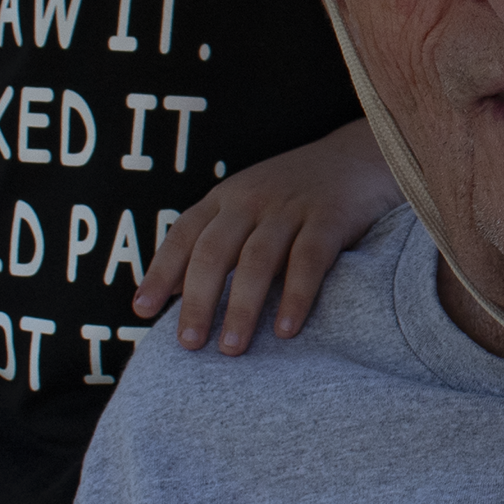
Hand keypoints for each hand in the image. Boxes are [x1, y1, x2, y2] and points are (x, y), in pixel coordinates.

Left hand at [135, 117, 400, 349]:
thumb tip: (176, 294)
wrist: (362, 155)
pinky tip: (285, 329)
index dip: (161, 271)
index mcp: (227, 198)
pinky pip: (308, 261)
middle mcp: (252, 199)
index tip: (141, 311)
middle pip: (214, 251)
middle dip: (198, 300)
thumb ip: (219, 242)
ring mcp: (291, 207)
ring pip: (257, 260)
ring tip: (232, 348)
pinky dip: (295, 296)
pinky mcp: (331, 217)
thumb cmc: (298, 193)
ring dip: (241, 306)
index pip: (184, 235)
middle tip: (189, 344)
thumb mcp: (251, 206)